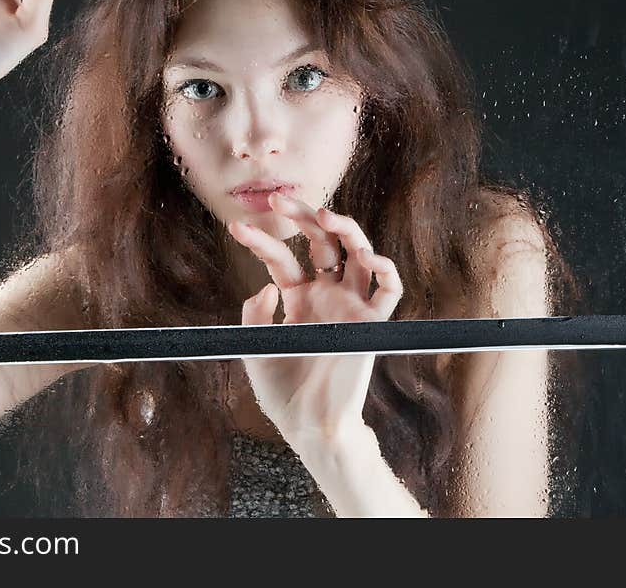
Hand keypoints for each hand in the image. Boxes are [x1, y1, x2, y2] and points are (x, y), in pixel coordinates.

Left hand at [227, 192, 402, 440]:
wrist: (308, 424)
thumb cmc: (282, 391)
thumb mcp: (255, 346)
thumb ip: (254, 314)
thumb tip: (266, 286)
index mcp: (299, 300)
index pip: (283, 260)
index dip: (261, 242)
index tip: (237, 228)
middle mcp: (327, 297)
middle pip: (323, 243)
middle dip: (303, 217)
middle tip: (279, 201)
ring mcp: (351, 307)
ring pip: (359, 255)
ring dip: (347, 230)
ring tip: (325, 216)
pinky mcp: (372, 324)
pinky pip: (388, 290)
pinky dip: (384, 269)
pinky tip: (368, 257)